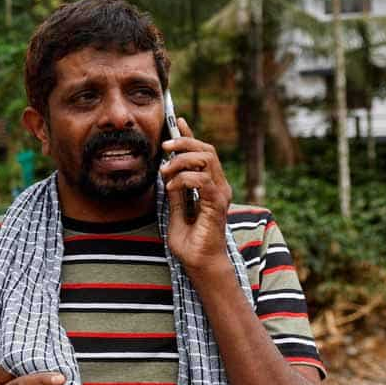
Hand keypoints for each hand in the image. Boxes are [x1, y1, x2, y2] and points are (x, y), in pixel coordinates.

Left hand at [159, 118, 232, 273]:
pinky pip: (202, 180)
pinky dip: (184, 179)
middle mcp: (219, 186)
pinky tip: (171, 188)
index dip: (190, 136)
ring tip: (165, 174)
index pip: (202, 153)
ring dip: (181, 161)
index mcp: (210, 185)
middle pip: (207, 150)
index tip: (177, 121)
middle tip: (165, 148)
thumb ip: (174, 191)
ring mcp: (220, 194)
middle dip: (184, 143)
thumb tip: (166, 171)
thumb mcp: (174, 210)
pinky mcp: (217, 204)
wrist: (199, 263)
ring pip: (206, 160)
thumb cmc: (189, 241)